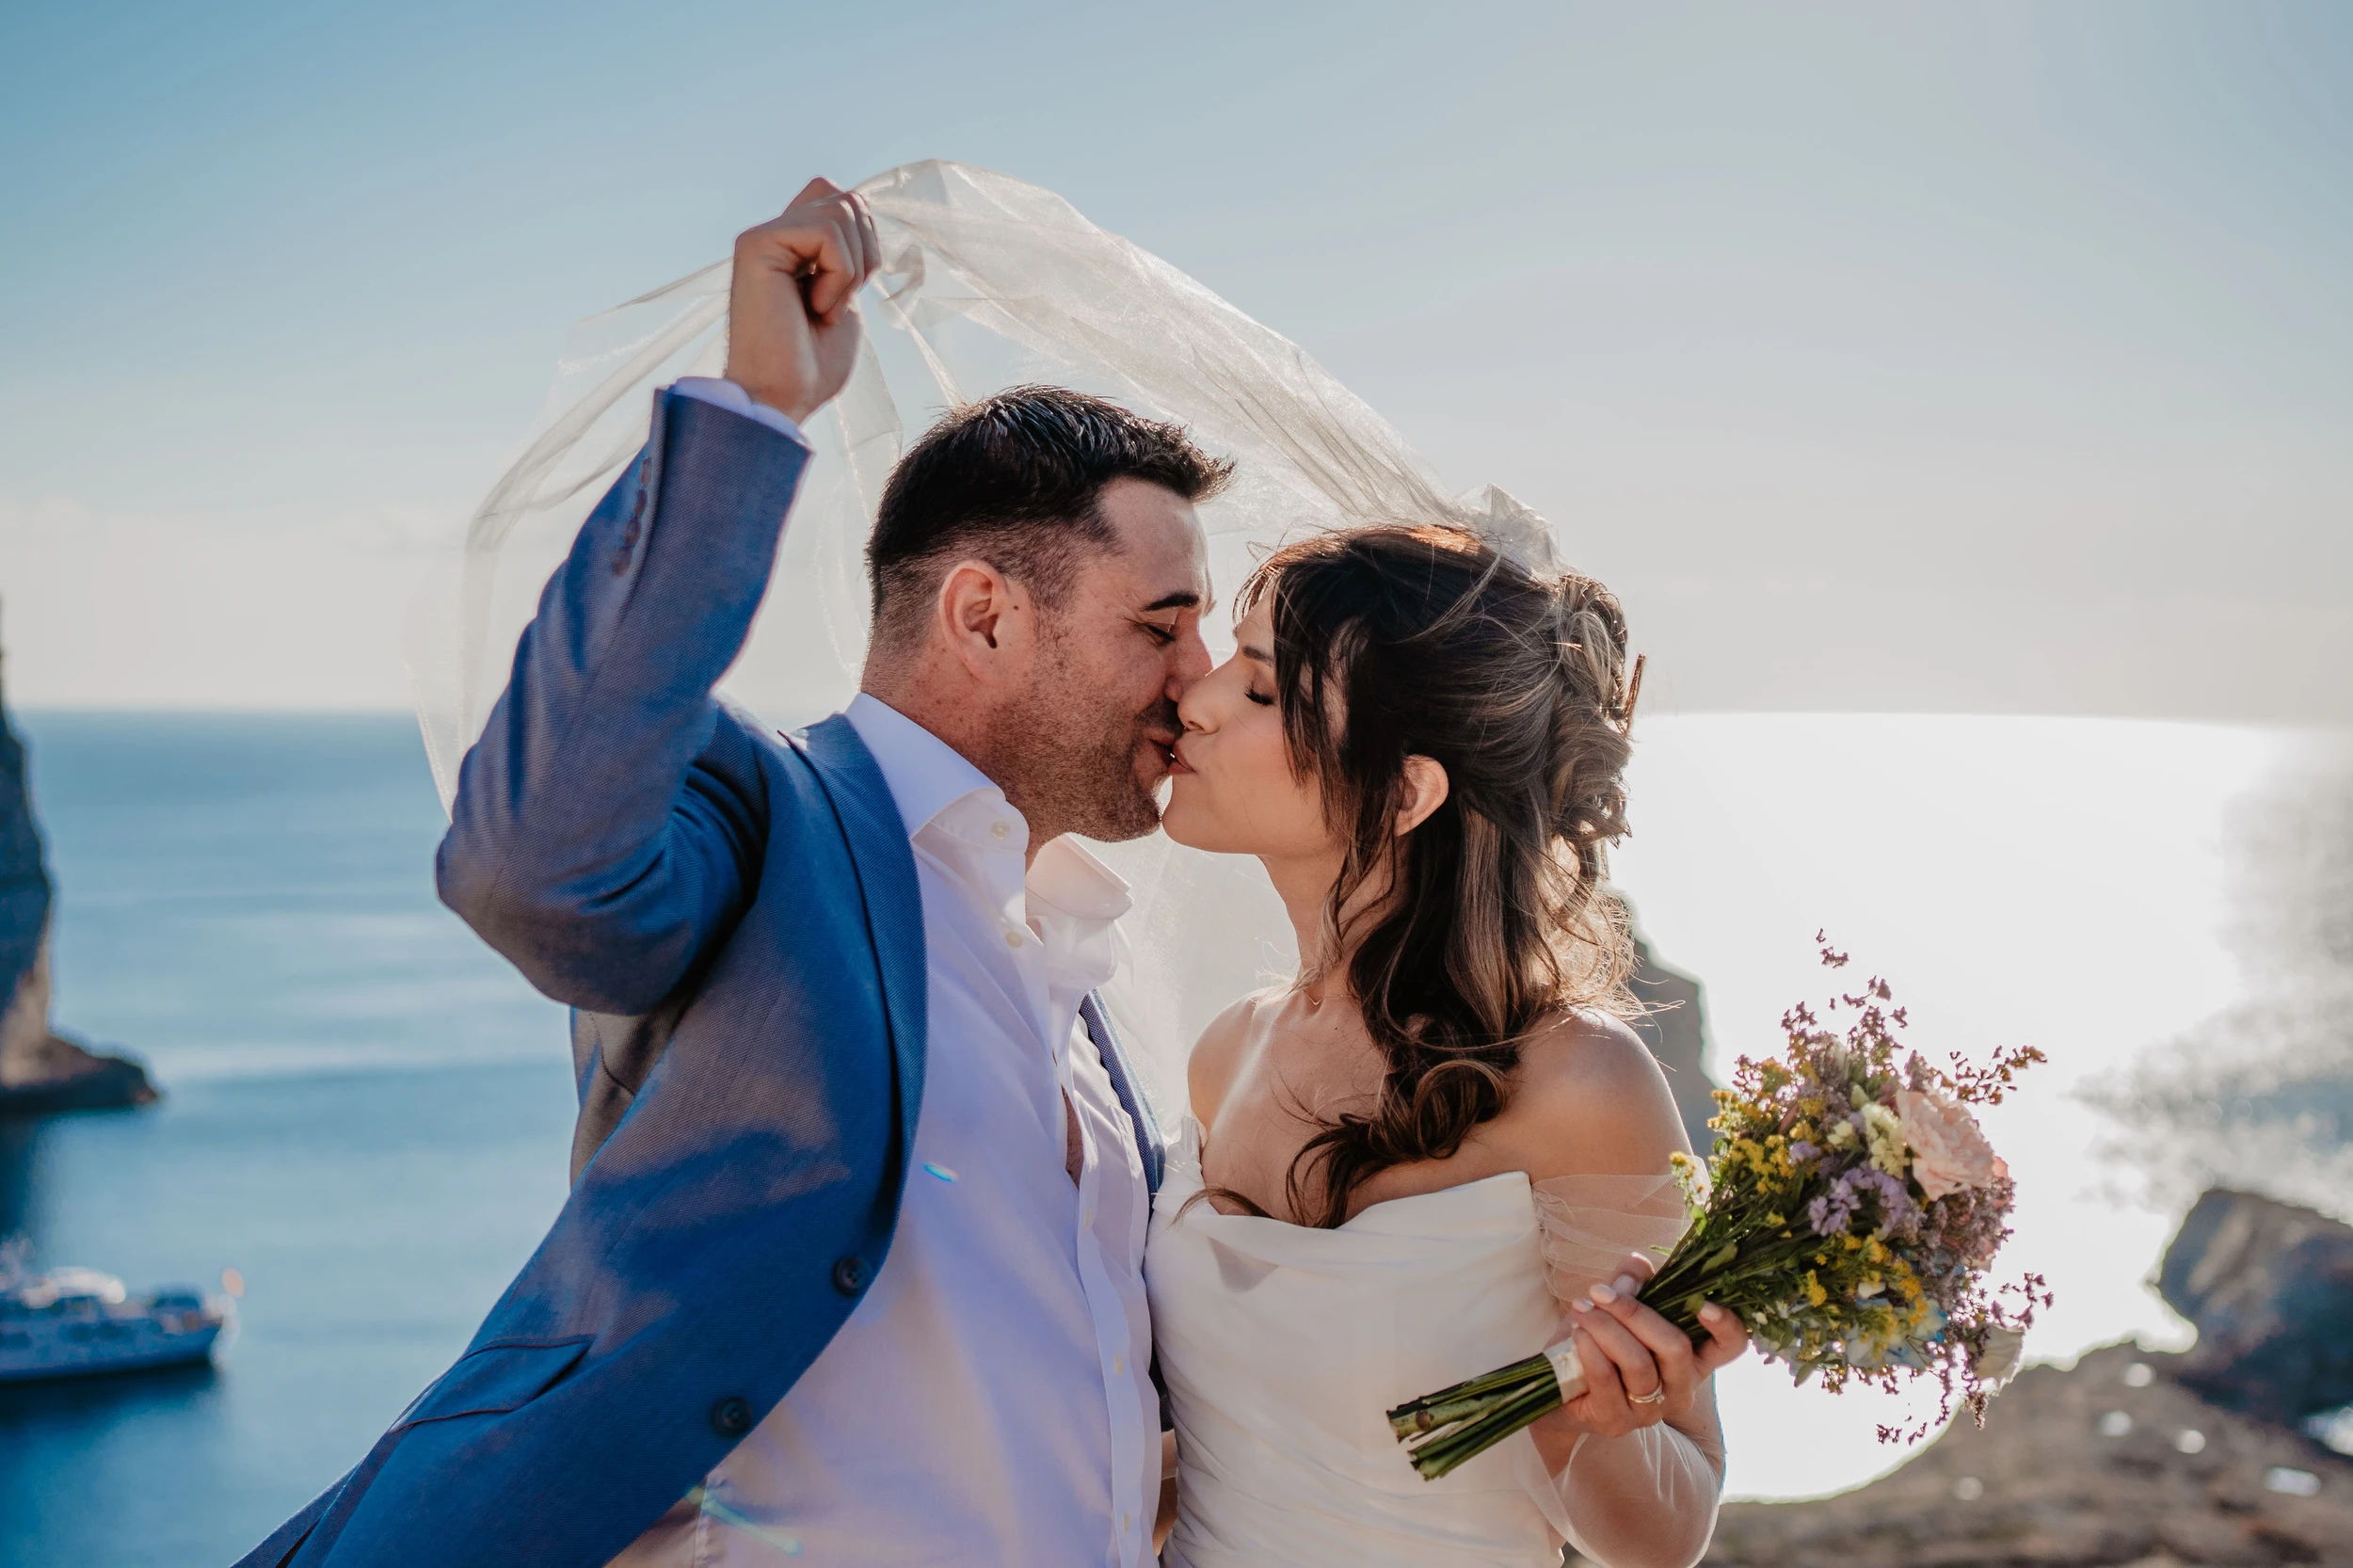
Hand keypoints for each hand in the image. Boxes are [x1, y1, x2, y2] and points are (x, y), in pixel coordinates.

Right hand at [724, 178, 879, 425]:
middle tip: (839, 301)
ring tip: (824, 308)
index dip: (864, 238)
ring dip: (852, 269)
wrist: (781, 398)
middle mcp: (775, 235)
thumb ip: (848, 250)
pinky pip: (827, 232)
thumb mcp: (845, 295)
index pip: (840, 199)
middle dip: (866, 253)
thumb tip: (858, 207)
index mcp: (794, 247)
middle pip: (848, 198)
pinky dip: (839, 275)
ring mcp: (762, 236)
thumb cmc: (812, 364)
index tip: (851, 290)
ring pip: (843, 208)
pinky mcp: (756, 243)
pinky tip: (816, 308)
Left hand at [1536, 1252, 1748, 1440]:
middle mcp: (1679, 1388)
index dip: (1726, 1326)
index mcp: (1692, 1359)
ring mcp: (1650, 1410)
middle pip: (1677, 1348)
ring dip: (1606, 1328)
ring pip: (1639, 1363)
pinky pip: (1608, 1379)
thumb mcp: (1614, 1310)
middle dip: (1635, 1312)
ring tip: (1582, 1308)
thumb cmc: (1597, 1346)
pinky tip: (1577, 1332)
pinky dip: (1590, 1349)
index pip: (1729, 1347)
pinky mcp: (1617, 1421)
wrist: (1560, 1389)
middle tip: (1601, 1292)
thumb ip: (1630, 1286)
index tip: (1704, 1304)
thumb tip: (1638, 1263)